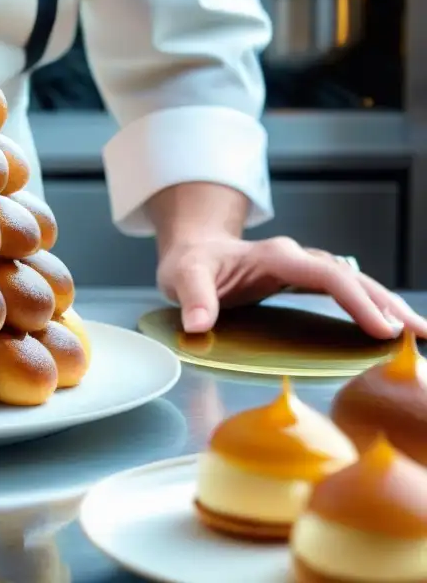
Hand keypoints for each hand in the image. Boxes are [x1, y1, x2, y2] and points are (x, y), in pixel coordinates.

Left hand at [157, 234, 426, 338]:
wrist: (191, 251)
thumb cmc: (189, 263)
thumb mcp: (182, 277)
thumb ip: (193, 299)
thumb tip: (199, 325)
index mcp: (275, 255)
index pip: (326, 275)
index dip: (356, 300)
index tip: (382, 328)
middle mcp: (295, 258)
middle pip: (352, 276)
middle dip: (387, 303)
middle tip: (420, 333)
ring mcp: (301, 268)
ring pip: (354, 282)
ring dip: (386, 305)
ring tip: (418, 333)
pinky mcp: (302, 281)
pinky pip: (343, 292)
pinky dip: (368, 308)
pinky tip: (387, 328)